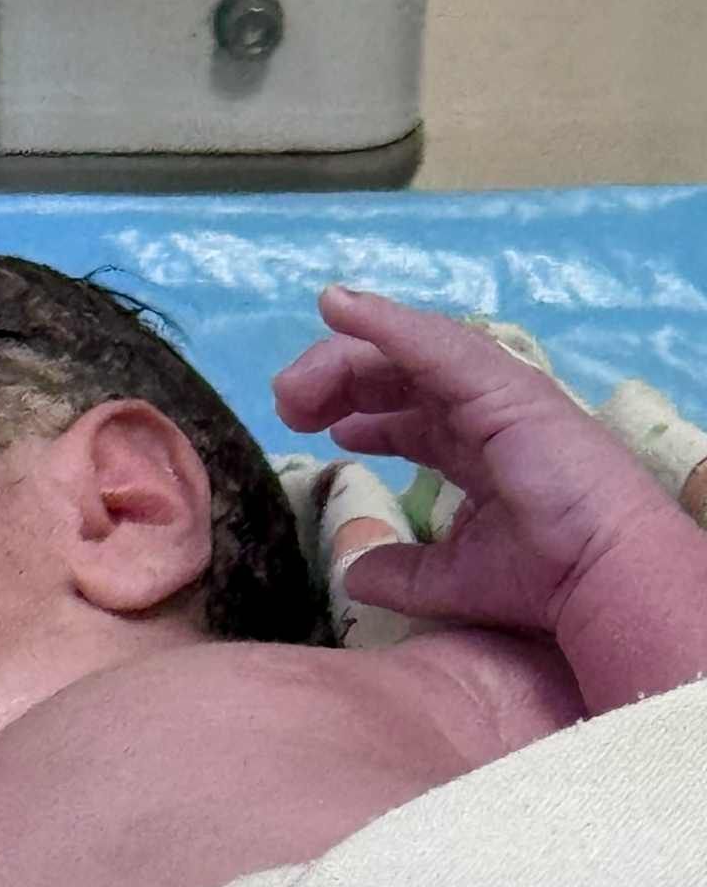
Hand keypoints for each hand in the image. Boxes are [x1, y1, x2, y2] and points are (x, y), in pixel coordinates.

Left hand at [274, 286, 683, 637]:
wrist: (598, 577)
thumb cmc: (541, 578)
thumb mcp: (448, 579)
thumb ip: (400, 571)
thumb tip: (354, 572)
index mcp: (477, 446)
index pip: (406, 410)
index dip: (357, 410)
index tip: (312, 425)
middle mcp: (484, 409)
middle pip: (396, 375)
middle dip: (336, 382)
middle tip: (289, 406)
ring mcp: (494, 392)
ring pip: (404, 353)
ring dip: (343, 358)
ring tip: (294, 384)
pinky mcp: (500, 386)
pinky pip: (433, 344)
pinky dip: (384, 323)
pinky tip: (339, 308)